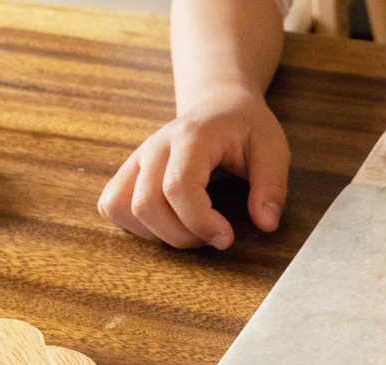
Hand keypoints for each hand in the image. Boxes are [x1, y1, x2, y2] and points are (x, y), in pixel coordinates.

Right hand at [99, 88, 289, 249]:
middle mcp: (155, 147)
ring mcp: (137, 159)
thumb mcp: (273, 149)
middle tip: (215, 236)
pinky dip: (136, 226)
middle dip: (182, 235)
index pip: (178, 187)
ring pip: (122, 208)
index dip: (200, 222)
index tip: (226, 238)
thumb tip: (266, 224)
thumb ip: (272, 186)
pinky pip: (112, 206)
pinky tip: (169, 223)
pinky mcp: (128, 172)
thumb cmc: (245, 127)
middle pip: (146, 204)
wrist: (219, 105)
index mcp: (191, 137)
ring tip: (193, 230)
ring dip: (157, 233)